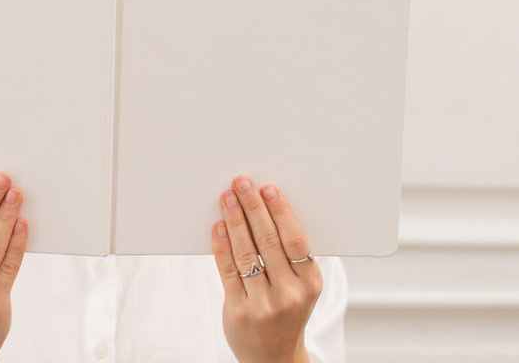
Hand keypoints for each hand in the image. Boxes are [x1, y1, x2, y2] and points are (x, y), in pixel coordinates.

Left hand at [211, 176, 322, 362]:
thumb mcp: (301, 288)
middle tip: (242, 184)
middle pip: (269, 242)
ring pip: (246, 253)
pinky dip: (221, 245)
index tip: (268, 189)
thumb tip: (267, 210)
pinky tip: (218, 226)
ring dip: (234, 220)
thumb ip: (290, 257)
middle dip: (253, 208)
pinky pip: (227, 270)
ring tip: (227, 198)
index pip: (295, 241)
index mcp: (311, 284)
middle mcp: (289, 294)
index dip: (281, 212)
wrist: (273, 357)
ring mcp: (262, 304)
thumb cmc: (286, 312)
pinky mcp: (238, 310)